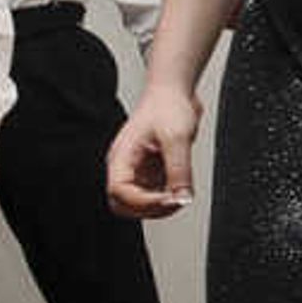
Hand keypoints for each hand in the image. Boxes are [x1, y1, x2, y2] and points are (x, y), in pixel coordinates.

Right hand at [108, 83, 201, 218]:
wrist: (173, 93)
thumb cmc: (167, 106)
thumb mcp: (177, 138)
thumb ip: (179, 170)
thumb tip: (182, 197)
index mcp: (121, 157)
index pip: (119, 192)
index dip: (143, 201)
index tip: (168, 199)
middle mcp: (125, 167)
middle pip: (123, 204)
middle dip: (148, 209)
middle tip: (173, 201)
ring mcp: (138, 171)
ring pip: (139, 204)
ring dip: (159, 206)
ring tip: (180, 194)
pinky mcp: (150, 172)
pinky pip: (155, 195)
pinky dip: (168, 197)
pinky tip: (180, 186)